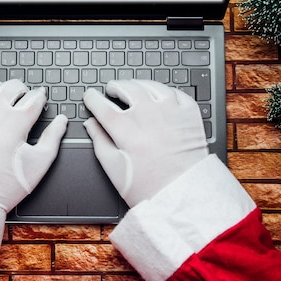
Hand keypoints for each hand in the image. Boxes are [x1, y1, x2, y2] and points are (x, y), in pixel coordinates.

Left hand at [0, 79, 67, 211]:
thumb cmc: (2, 186)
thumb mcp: (38, 166)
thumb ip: (53, 138)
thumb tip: (62, 120)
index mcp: (16, 121)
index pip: (34, 97)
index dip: (40, 97)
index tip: (39, 100)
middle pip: (13, 86)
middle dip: (22, 91)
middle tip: (22, 101)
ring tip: (1, 102)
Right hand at [83, 80, 207, 206]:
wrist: (184, 196)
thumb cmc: (149, 188)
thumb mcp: (114, 169)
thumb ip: (100, 142)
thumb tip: (90, 124)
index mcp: (126, 130)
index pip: (102, 105)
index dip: (93, 98)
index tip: (90, 96)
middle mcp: (148, 116)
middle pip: (127, 88)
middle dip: (115, 86)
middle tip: (111, 90)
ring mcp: (171, 112)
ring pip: (151, 85)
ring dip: (138, 84)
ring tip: (134, 89)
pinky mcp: (189, 115)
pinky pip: (176, 93)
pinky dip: (164, 91)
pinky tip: (160, 97)